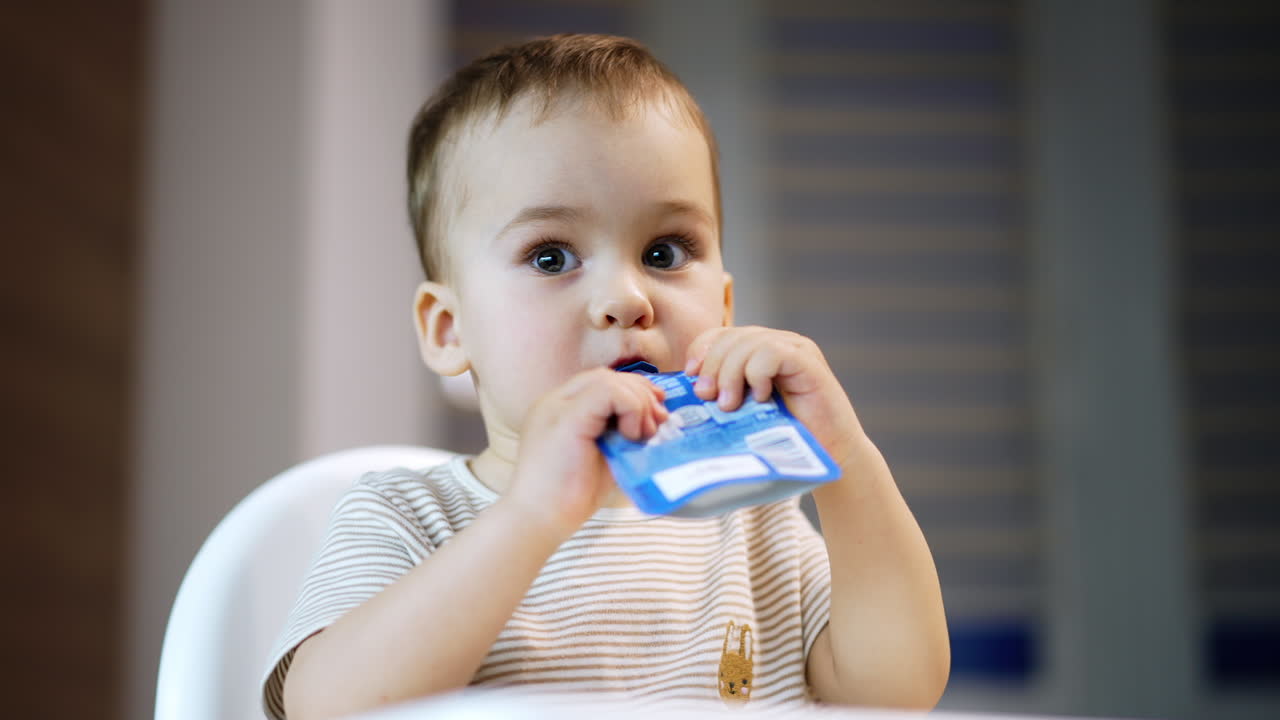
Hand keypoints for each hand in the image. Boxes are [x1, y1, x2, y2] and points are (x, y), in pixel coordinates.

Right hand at [507, 368, 667, 537]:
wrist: (540, 520)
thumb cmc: (571, 497)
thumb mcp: (604, 457)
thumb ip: (621, 435)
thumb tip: (657, 422)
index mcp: (560, 410)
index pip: (601, 382)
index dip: (633, 391)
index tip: (655, 414)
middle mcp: (555, 402)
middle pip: (607, 376)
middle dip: (640, 394)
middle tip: (658, 423)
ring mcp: (557, 406)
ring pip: (609, 380)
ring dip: (637, 404)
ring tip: (642, 436)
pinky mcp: (566, 417)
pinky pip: (608, 391)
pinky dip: (630, 408)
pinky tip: (630, 436)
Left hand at [684, 326, 864, 467]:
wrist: (828, 457)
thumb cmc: (783, 439)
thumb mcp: (742, 412)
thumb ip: (720, 395)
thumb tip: (686, 392)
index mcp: (757, 352)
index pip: (720, 335)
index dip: (701, 350)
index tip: (690, 376)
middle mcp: (777, 343)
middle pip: (731, 337)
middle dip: (712, 365)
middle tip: (706, 396)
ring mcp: (795, 349)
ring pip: (749, 343)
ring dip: (731, 373)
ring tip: (729, 405)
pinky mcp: (809, 362)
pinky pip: (773, 352)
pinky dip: (759, 374)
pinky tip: (761, 398)